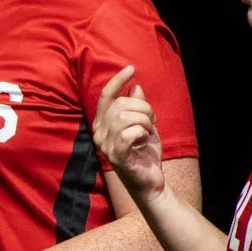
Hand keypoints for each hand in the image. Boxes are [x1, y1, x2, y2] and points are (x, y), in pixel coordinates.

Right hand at [94, 65, 164, 202]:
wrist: (151, 182)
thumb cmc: (145, 154)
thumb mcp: (145, 125)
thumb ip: (138, 107)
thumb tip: (135, 87)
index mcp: (102, 124)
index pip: (106, 97)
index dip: (117, 80)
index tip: (131, 68)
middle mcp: (99, 134)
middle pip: (120, 104)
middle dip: (143, 107)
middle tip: (152, 119)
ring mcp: (106, 146)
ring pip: (124, 116)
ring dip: (144, 120)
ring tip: (149, 130)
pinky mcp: (116, 157)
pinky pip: (129, 133)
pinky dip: (142, 133)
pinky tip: (144, 140)